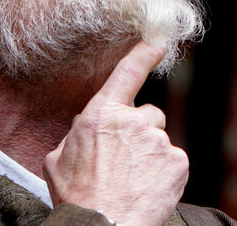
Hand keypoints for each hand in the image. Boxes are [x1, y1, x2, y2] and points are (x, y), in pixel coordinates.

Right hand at [43, 42, 188, 225]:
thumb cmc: (76, 197)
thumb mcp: (58, 158)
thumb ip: (76, 135)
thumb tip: (84, 128)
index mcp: (102, 113)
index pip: (128, 72)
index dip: (144, 52)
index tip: (158, 39)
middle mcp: (134, 120)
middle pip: (148, 114)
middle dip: (139, 131)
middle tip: (123, 160)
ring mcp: (159, 141)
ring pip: (159, 140)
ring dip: (150, 154)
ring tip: (131, 180)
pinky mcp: (178, 162)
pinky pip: (173, 160)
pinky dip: (164, 172)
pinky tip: (146, 188)